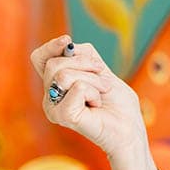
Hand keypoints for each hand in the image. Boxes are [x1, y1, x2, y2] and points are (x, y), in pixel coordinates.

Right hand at [29, 35, 157, 169]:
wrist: (129, 128)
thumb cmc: (117, 102)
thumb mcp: (100, 69)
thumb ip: (83, 55)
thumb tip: (67, 43)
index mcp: (56, 84)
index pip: (40, 58)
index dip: (51, 47)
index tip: (67, 41)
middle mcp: (50, 96)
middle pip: (54, 64)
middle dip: (85, 64)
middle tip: (102, 79)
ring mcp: (54, 108)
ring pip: (64, 75)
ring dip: (94, 79)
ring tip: (102, 93)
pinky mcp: (63, 116)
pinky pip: (77, 88)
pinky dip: (94, 91)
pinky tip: (97, 105)